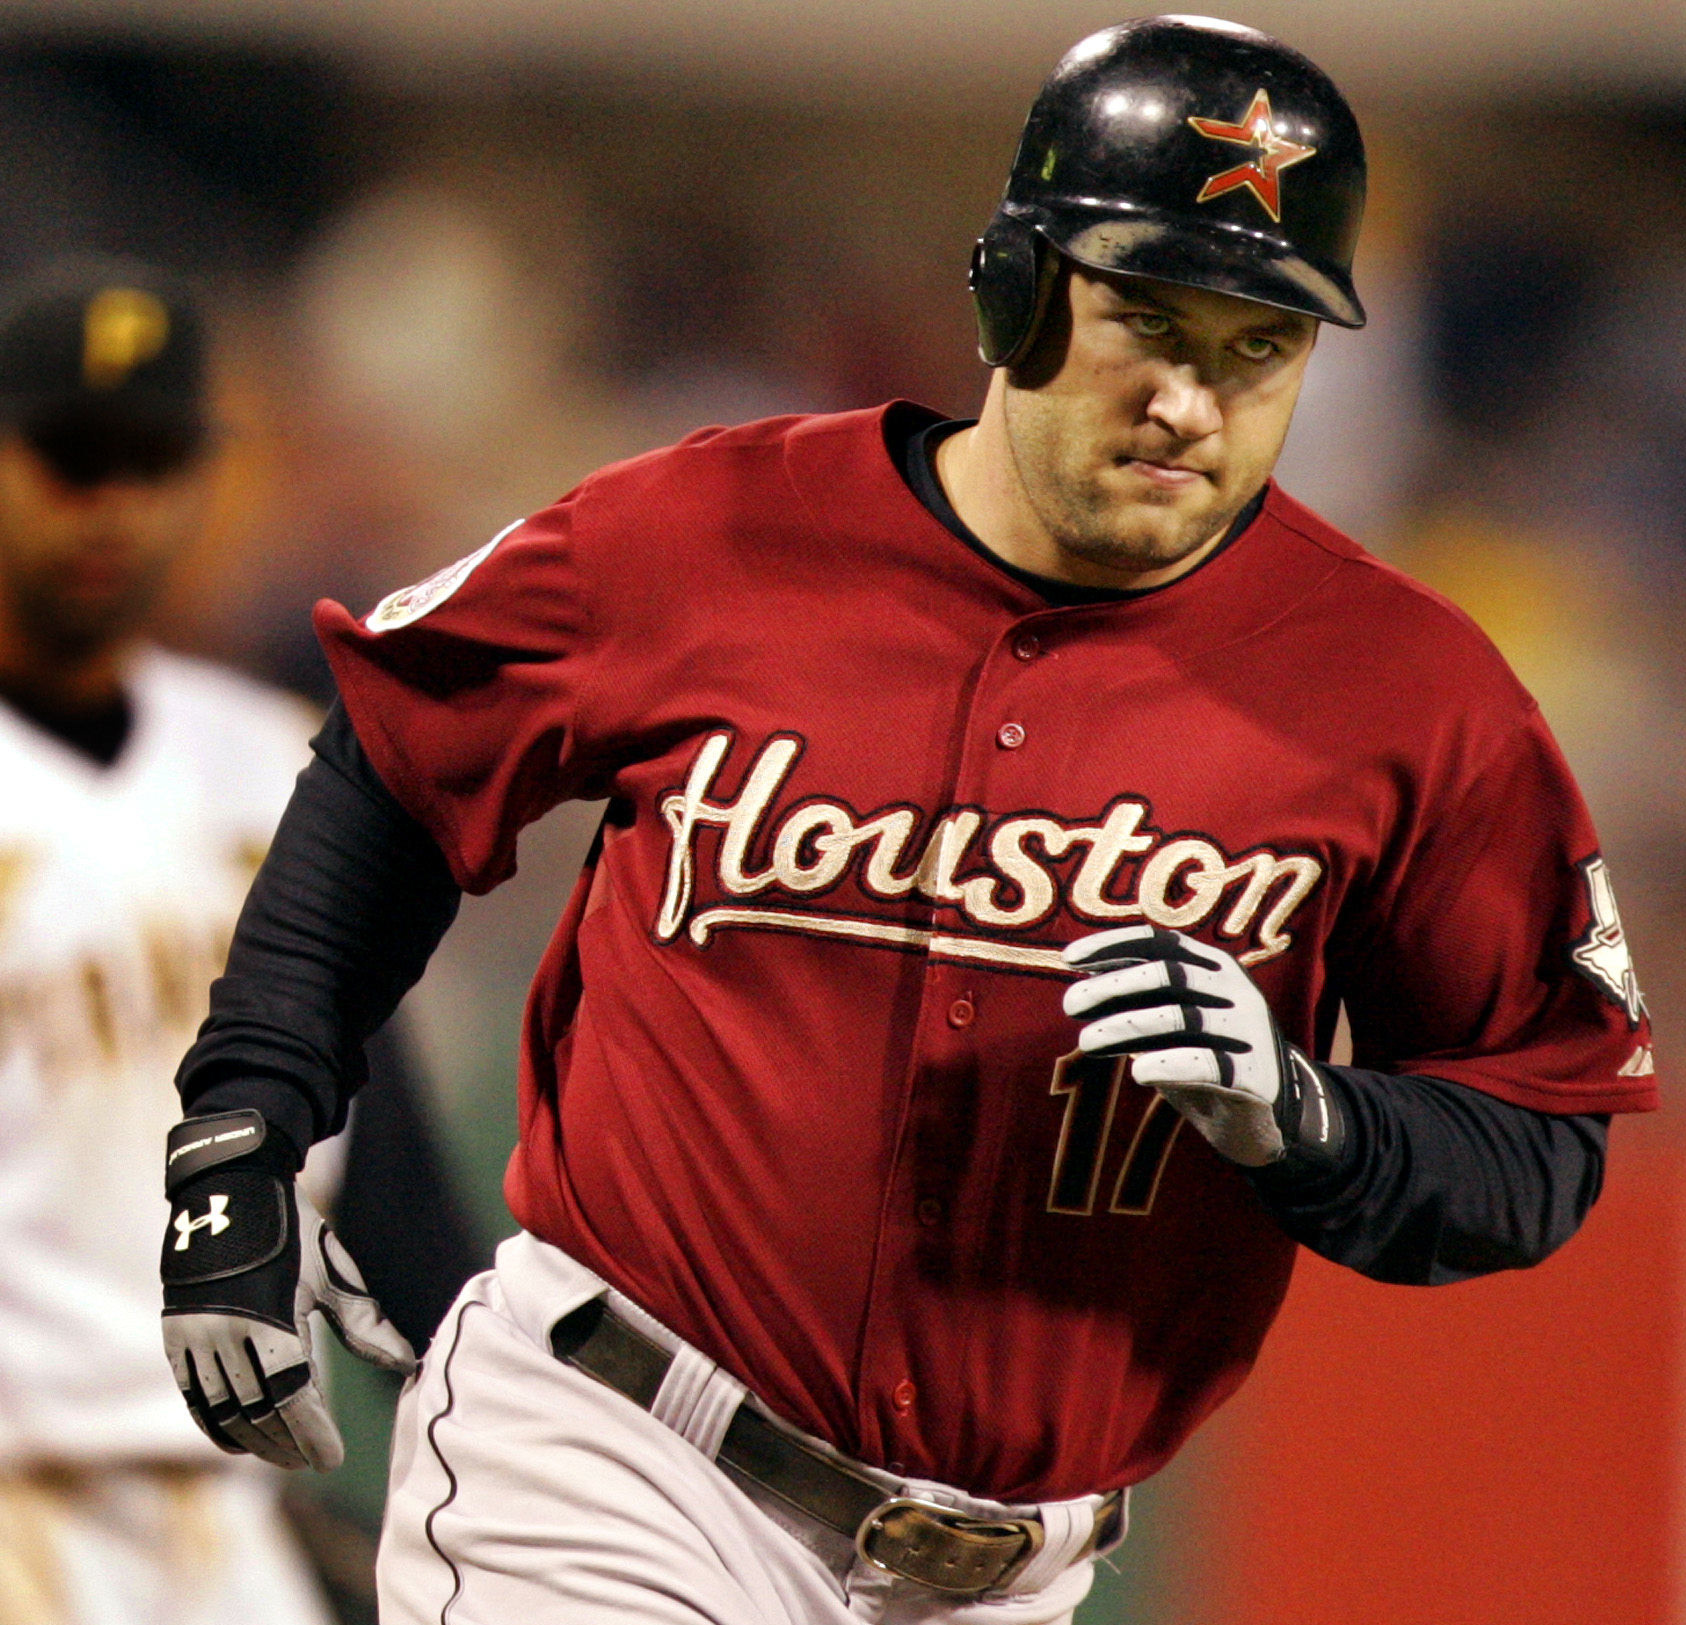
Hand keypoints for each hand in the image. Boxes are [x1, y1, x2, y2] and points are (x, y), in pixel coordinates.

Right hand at [161, 1110, 414, 1470]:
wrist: (231, 1190)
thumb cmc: (294, 1233)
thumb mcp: (333, 1276)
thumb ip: (366, 1326)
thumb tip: (408, 1364)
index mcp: (272, 1323)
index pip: (294, 1398)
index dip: (313, 1433)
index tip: (331, 1459)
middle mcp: (228, 1337)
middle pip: (258, 1411)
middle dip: (286, 1442)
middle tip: (310, 1460)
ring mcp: (196, 1339)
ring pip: (223, 1411)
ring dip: (252, 1440)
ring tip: (281, 1456)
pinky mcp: (175, 1336)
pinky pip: (194, 1396)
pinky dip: (215, 1424)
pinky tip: (237, 1440)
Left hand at [1061, 925, 1341, 1168]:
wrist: (1266, 1116)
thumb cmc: (1204, 1056)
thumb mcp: (1170, 1020)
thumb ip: (1137, 997)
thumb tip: (1080, 970)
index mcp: (1213, 966)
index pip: (1160, 942)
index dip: (1112, 945)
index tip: (1068, 959)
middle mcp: (1234, 990)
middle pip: (1168, 975)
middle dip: (1112, 986)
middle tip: (1070, 1005)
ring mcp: (1248, 1031)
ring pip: (1181, 1018)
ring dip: (1127, 1026)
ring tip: (1087, 1041)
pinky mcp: (1254, 1075)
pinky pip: (1207, 1063)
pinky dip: (1168, 1064)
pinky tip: (1137, 1071)